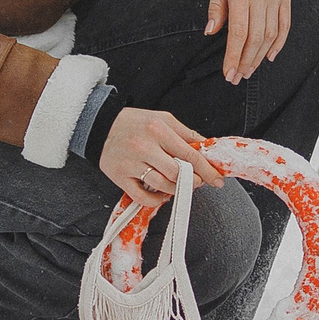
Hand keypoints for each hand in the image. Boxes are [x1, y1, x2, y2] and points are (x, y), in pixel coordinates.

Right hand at [99, 106, 224, 207]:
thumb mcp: (164, 119)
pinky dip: (157, 200)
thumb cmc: (135, 122)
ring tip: (180, 185)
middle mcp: (144, 147)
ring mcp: (131, 164)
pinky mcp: (120, 177)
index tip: (217, 179)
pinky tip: (162, 194)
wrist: (101, 126)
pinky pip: (143, 197)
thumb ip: (187, 134)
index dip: (206, 169)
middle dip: (193, 181)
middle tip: (198, 182)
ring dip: (176, 190)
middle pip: (177, 173)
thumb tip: (208, 147)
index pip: (189, 154)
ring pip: (162, 186)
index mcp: (158, 130)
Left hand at [206, 0, 291, 82]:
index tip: (228, 74)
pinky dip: (279, 42)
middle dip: (245, 62)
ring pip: (271, 34)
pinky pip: (285, 23)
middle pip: (256, 38)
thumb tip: (212, 33)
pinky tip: (270, 55)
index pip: (238, 34)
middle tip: (237, 78)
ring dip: (259, 56)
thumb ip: (217, 7)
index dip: (233, 57)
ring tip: (249, 70)